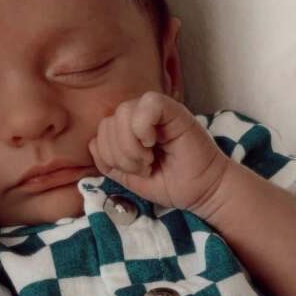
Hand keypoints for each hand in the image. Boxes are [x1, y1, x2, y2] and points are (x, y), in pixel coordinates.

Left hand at [87, 92, 229, 215]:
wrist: (202, 192)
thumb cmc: (170, 183)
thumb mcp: (130, 178)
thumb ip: (109, 163)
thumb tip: (93, 144)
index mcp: (129, 129)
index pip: (101, 133)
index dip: (109, 156)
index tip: (134, 172)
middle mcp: (140, 116)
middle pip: (108, 123)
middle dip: (120, 155)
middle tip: (144, 168)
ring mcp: (157, 111)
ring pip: (122, 113)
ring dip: (131, 146)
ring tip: (149, 160)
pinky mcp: (174, 110)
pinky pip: (148, 104)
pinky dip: (143, 127)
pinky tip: (153, 143)